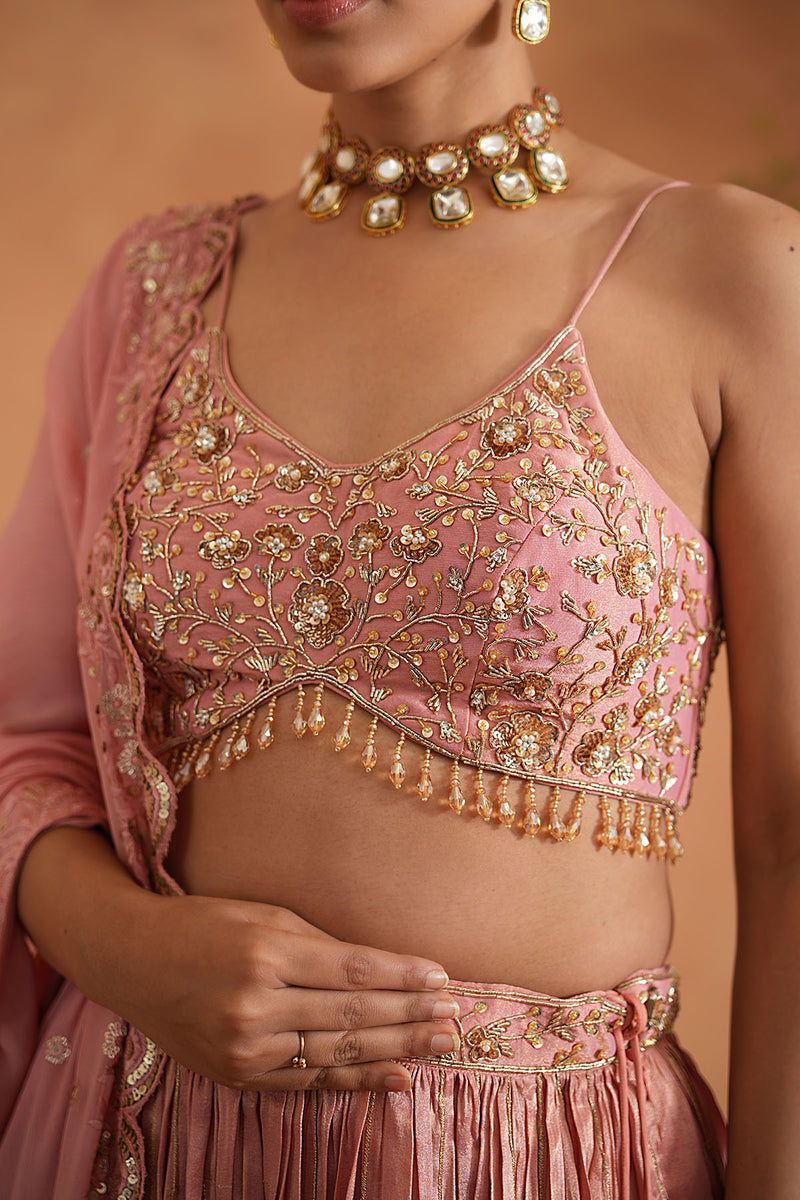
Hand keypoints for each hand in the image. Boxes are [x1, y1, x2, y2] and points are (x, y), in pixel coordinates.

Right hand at [95, 893, 459, 1092]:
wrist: (131, 960)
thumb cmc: (203, 925)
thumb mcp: (262, 916)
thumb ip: (318, 945)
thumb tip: (382, 969)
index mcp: (264, 953)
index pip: (351, 970)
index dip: (401, 976)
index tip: (442, 977)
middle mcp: (254, 1005)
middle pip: (351, 1015)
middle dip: (411, 1015)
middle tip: (455, 1017)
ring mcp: (245, 1048)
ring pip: (338, 1052)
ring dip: (398, 1049)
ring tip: (442, 1044)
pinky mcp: (238, 1075)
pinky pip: (310, 1081)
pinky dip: (357, 1080)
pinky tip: (399, 1076)